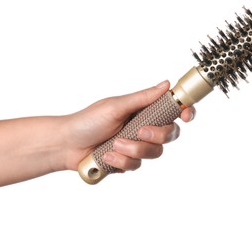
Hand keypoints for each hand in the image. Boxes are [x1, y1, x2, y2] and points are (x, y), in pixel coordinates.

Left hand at [61, 80, 195, 171]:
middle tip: (139, 132)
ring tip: (114, 145)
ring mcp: (136, 146)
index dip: (184, 113)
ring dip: (133, 150)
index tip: (185, 116)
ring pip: (155, 153)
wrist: (66, 145)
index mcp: (142, 111)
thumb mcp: (116, 106)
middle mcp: (143, 127)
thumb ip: (142, 98)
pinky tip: (107, 156)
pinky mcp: (127, 162)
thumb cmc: (88, 121)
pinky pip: (136, 166)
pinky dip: (121, 161)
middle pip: (170, 134)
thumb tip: (166, 84)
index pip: (172, 111)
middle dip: (156, 135)